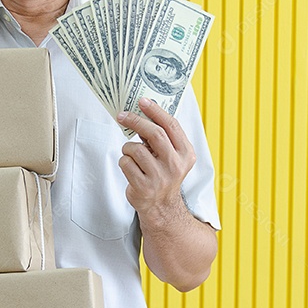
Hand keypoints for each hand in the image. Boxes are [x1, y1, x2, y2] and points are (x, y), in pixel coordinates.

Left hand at [117, 98, 196, 218]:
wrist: (162, 206)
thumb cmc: (163, 174)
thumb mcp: (171, 155)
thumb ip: (162, 136)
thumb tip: (143, 111)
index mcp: (185, 153)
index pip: (171, 125)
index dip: (155, 111)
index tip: (142, 101)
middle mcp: (175, 164)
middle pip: (154, 134)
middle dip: (136, 121)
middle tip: (123, 115)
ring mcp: (160, 177)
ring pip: (135, 149)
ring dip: (128, 148)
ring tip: (133, 156)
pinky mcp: (143, 187)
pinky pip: (126, 163)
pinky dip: (124, 162)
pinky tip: (131, 169)